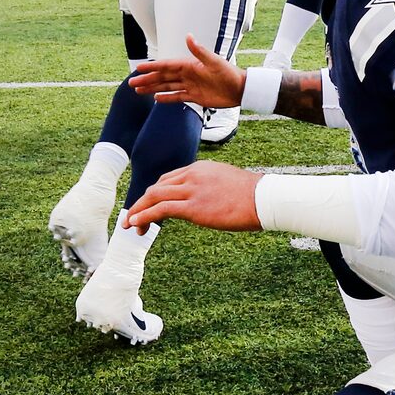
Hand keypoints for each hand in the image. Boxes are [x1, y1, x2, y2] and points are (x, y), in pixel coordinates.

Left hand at [124, 160, 262, 233]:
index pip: (168, 179)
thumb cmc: (253, 195)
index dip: (155, 195)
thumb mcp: (227, 183)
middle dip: (142, 203)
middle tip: (135, 219)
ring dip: (138, 211)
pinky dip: (144, 216)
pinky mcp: (193, 207)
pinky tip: (136, 224)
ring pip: (154, 196)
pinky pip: (161, 209)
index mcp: (199, 168)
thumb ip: (211, 188)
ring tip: (130, 225)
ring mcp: (192, 190)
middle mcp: (191, 175)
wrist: (264, 198)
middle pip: (157, 187)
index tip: (150, 208)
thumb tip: (208, 201)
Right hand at [129, 34, 246, 111]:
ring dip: (153, 88)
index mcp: (190, 65)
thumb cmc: (229, 73)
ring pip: (167, 86)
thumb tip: (188, 36)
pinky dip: (166, 97)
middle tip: (132, 83)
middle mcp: (187, 75)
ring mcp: (190, 86)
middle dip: (147, 79)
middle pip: (163, 77)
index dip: (152, 67)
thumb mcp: (214, 61)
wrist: (240, 89)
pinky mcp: (195, 97)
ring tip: (139, 90)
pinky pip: (177, 96)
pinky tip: (156, 98)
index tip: (139, 68)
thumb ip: (199, 51)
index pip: (167, 66)